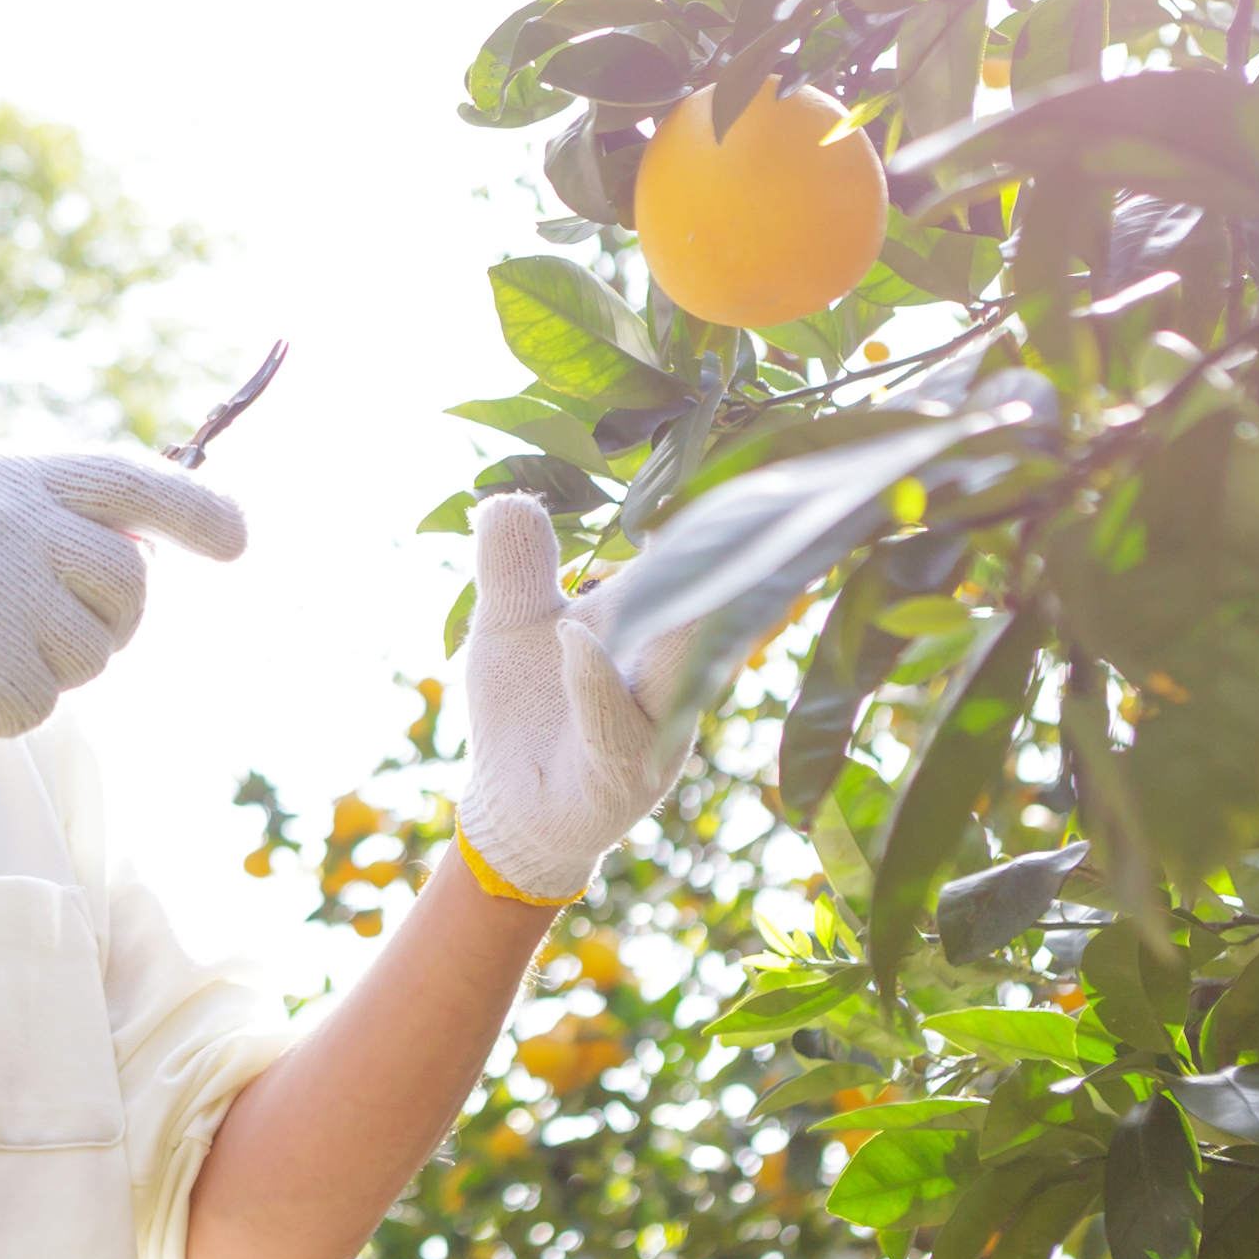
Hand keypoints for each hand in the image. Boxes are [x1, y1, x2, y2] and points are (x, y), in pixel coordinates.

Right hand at [0, 453, 246, 768]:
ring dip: (53, 672)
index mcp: (2, 476)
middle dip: (111, 624)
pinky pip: (44, 704)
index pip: (127, 479)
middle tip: (47, 637)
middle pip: (132, 583)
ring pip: (95, 651)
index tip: (237, 538)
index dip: (194, 510)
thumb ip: (51, 522)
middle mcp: (1, 518)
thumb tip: (157, 546)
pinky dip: (7, 714)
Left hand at [451, 491, 698, 906]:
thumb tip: (505, 495)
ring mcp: (654, 730)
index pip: (696, 562)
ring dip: (683, 618)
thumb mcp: (510, 626)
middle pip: (714, 609)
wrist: (511, 807)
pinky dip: (597, 684)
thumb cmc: (526, 708)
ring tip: (676, 552)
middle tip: (753, 491)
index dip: (716, 511)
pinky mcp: (618, 779)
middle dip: (735, 555)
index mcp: (654, 625)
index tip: (733, 451)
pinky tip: (577, 641)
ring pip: (681, 670)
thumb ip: (515, 564)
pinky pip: (615, 727)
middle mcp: (671, 675)